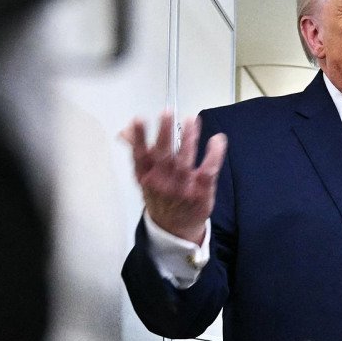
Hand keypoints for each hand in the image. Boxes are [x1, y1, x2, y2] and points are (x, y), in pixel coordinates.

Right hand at [121, 112, 226, 243]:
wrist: (174, 228)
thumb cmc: (161, 195)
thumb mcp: (144, 177)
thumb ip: (138, 152)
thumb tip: (124, 131)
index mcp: (146, 177)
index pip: (140, 156)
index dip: (138, 138)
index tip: (137, 119)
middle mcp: (162, 182)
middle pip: (163, 156)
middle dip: (165, 133)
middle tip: (168, 112)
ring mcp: (182, 188)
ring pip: (185, 162)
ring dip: (188, 139)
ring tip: (191, 120)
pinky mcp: (201, 192)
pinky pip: (208, 171)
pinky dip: (213, 155)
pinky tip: (216, 140)